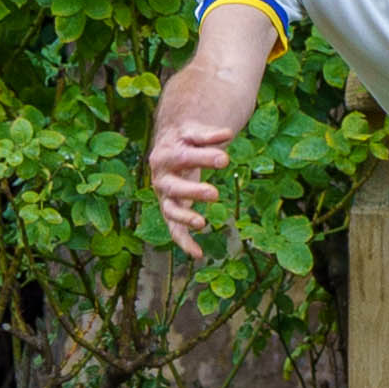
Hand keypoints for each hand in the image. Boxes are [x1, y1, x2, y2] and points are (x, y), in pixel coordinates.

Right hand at [148, 120, 234, 258]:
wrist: (168, 147)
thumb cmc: (185, 140)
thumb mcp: (194, 133)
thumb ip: (209, 136)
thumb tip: (228, 134)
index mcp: (165, 155)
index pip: (184, 157)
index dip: (204, 158)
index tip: (225, 159)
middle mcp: (161, 178)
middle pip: (174, 187)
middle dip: (193, 191)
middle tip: (214, 194)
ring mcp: (164, 197)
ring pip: (170, 210)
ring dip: (185, 218)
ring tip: (202, 223)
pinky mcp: (170, 210)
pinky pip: (174, 229)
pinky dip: (184, 242)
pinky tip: (198, 254)